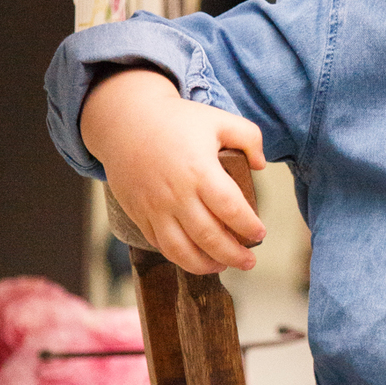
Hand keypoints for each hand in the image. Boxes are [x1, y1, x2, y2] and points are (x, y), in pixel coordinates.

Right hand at [80, 69, 265, 273]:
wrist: (125, 121)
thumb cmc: (177, 120)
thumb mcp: (218, 119)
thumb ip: (249, 137)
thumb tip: (260, 166)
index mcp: (200, 171)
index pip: (231, 209)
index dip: (249, 226)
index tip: (260, 233)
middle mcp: (176, 194)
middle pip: (209, 237)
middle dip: (234, 255)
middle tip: (249, 261)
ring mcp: (155, 207)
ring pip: (181, 250)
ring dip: (205, 265)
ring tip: (223, 265)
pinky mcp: (139, 214)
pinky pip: (160, 244)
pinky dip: (180, 257)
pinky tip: (196, 256)